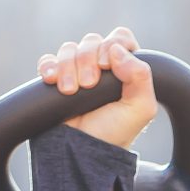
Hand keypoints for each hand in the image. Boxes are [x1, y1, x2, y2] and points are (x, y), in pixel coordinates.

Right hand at [36, 27, 157, 150]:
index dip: (112, 45)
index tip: (107, 66)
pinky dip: (48, 66)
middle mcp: (101, 66)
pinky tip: (51, 80)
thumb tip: (116, 49)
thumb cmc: (115, 132)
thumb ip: (141, 76)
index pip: (120, 38)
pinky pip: (48, 60)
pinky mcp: (55, 79)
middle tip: (89, 85)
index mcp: (125, 68)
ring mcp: (77, 71)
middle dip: (88, 60)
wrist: (83, 152)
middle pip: (92, 41)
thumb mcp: (140, 109)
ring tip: (70, 91)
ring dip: (68, 66)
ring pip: (69, 49)